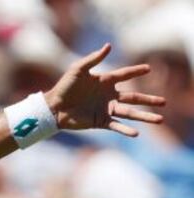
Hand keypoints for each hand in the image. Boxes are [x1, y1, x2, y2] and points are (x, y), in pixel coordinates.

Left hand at [45, 43, 165, 136]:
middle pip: (134, 97)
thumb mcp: (78, 69)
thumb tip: (109, 45)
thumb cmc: (64, 86)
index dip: (136, 71)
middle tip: (164, 101)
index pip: (125, 75)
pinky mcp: (99, 121)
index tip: (149, 69)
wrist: (53, 108)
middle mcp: (109, 95)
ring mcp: (106, 109)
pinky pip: (116, 125)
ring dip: (144, 116)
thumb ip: (94, 58)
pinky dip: (125, 130)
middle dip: (149, 99)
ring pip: (129, 113)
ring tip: (160, 120)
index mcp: (105, 81)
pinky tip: (136, 133)